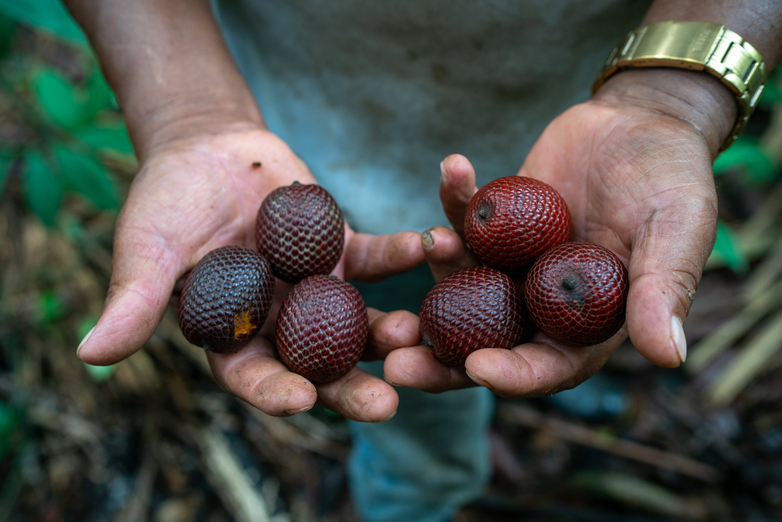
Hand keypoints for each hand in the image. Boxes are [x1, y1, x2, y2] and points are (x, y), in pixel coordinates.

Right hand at [76, 124, 424, 420]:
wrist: (207, 148)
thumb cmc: (167, 201)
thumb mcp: (148, 248)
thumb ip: (134, 299)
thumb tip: (90, 355)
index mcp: (233, 335)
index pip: (254, 377)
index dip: (275, 392)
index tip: (303, 402)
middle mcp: (281, 322)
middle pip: (318, 364)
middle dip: (351, 387)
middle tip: (388, 405)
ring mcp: (317, 289)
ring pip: (356, 320)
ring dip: (386, 328)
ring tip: (413, 330)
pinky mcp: (343, 249)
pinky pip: (376, 256)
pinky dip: (399, 253)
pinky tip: (425, 246)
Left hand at [385, 69, 730, 397]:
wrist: (642, 125)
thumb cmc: (672, 181)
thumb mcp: (677, 230)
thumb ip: (664, 289)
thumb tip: (669, 356)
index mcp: (586, 325)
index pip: (546, 366)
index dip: (513, 374)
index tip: (476, 369)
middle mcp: (540, 304)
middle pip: (486, 343)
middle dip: (441, 357)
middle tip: (395, 364)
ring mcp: (512, 265)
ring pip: (463, 284)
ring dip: (438, 269)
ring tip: (429, 241)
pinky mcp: (493, 226)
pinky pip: (466, 221)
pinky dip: (455, 200)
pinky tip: (452, 169)